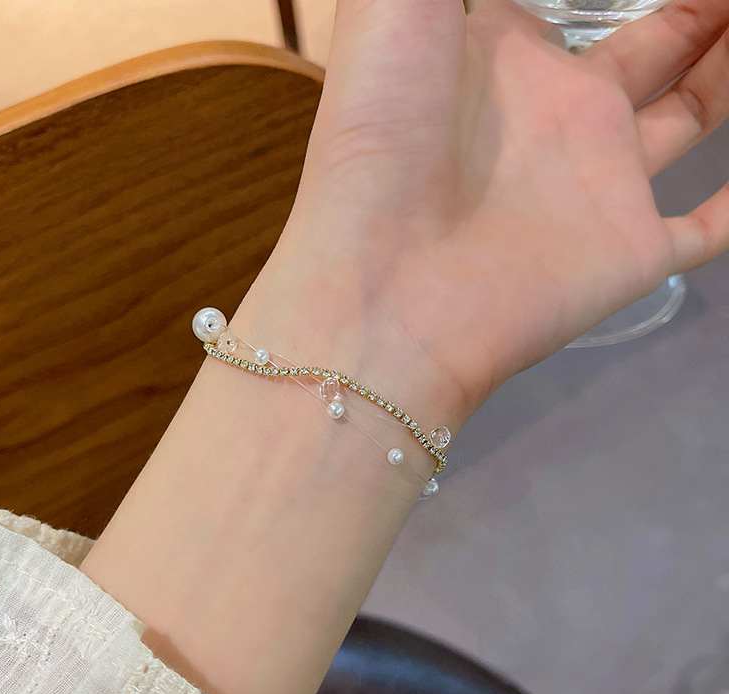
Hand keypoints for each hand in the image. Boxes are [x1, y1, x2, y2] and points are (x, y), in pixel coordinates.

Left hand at [250, 0, 728, 425]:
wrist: (384, 287)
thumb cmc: (379, 134)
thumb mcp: (394, 7)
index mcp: (502, 54)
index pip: (568, 3)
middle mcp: (557, 115)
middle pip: (653, 45)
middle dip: (698, 13)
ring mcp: (596, 186)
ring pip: (692, 113)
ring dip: (728, 71)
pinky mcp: (629, 253)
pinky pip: (706, 228)